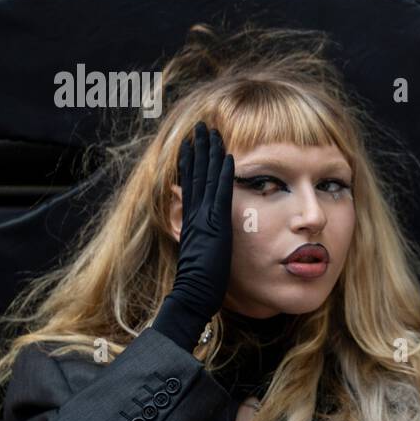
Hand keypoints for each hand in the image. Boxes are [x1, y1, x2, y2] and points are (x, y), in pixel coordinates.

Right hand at [152, 122, 234, 350]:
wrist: (192, 293)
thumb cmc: (199, 281)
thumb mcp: (199, 254)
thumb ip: (199, 238)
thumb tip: (197, 229)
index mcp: (191, 220)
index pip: (191, 184)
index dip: (191, 162)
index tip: (193, 143)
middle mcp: (194, 214)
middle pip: (195, 173)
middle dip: (198, 148)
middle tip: (201, 127)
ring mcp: (203, 217)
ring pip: (205, 177)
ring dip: (209, 152)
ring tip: (211, 131)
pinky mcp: (214, 224)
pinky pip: (220, 193)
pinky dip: (223, 174)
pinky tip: (229, 157)